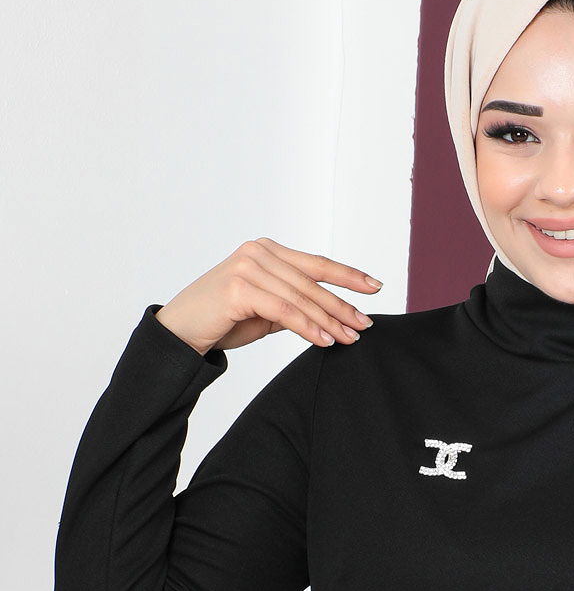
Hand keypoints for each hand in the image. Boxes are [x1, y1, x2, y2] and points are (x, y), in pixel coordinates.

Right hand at [154, 236, 382, 356]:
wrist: (181, 332)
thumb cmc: (222, 320)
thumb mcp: (266, 310)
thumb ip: (294, 304)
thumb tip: (332, 315)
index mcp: (266, 250)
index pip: (316, 263)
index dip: (348, 275)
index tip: (375, 287)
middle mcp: (258, 252)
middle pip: (312, 282)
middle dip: (343, 306)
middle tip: (365, 325)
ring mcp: (248, 266)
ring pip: (301, 297)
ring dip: (329, 320)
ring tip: (349, 338)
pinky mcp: (239, 287)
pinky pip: (284, 310)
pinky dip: (307, 327)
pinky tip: (324, 340)